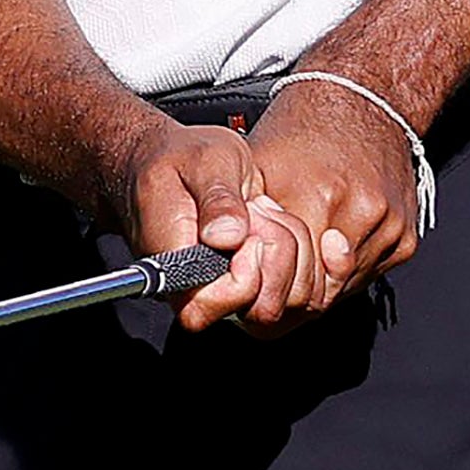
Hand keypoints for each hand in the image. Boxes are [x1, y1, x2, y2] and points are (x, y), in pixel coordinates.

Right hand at [110, 114, 315, 335]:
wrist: (162, 162)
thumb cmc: (177, 159)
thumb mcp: (203, 161)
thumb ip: (216, 198)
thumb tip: (225, 238)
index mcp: (172, 266)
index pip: (209, 306)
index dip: (244, 276)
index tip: (249, 227)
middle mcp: (195, 290)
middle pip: (257, 311)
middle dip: (277, 258)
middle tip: (258, 211)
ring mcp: (222, 291)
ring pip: (281, 303)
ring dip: (290, 253)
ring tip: (263, 212)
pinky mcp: (246, 286)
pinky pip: (292, 294)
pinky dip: (307, 260)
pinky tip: (295, 227)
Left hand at [240, 82, 425, 327]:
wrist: (362, 99)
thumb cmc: (303, 129)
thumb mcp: (257, 166)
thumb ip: (243, 220)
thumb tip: (223, 264)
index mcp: (317, 197)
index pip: (291, 284)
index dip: (269, 292)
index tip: (257, 287)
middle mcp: (359, 214)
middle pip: (321, 295)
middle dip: (293, 294)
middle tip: (273, 283)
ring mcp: (388, 227)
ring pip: (345, 289)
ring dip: (321, 282)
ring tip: (302, 256)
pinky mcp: (404, 236)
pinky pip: (369, 275)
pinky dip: (347, 270)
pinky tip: (328, 245)